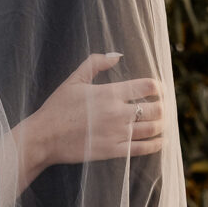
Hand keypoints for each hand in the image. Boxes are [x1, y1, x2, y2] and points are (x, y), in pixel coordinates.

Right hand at [30, 53, 163, 167]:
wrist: (44, 137)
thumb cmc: (57, 107)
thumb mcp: (73, 80)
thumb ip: (95, 63)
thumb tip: (116, 55)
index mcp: (109, 93)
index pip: (147, 86)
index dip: (159, 87)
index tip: (160, 89)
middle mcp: (118, 113)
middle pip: (156, 109)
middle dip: (163, 106)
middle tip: (162, 106)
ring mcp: (117, 134)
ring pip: (153, 129)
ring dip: (162, 124)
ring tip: (162, 122)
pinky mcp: (114, 151)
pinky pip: (143, 148)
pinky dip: (156, 144)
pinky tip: (160, 141)